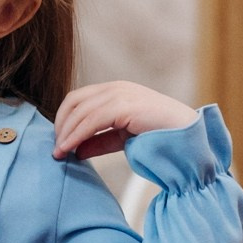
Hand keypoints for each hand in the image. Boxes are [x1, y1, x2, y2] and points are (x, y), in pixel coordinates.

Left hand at [52, 82, 197, 160]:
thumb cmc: (160, 139)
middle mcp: (117, 88)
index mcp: (117, 91)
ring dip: (66, 133)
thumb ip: (100, 141)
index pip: (78, 98)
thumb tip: (76, 150)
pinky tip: (70, 150)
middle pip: (74, 101)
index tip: (58, 142)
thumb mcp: (123, 139)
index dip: (64, 119)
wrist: (187, 140)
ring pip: (81, 111)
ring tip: (59, 153)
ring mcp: (122, 94)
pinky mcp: (125, 106)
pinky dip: (76, 135)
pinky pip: (92, 120)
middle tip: (55, 150)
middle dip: (60, 126)